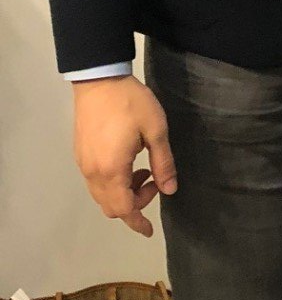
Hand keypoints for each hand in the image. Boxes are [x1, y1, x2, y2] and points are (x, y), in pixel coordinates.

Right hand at [72, 75, 176, 235]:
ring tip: (145, 170)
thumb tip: (170, 190)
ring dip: (123, 193)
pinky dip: (113, 183)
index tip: (149, 230)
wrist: (99, 81)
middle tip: (155, 182)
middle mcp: (93, 173)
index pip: (123, 209)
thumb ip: (163, 163)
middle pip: (111, 206)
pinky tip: (130, 162)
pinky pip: (96, 182)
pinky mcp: (80, 155)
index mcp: (112, 170)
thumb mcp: (156, 130)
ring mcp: (83, 165)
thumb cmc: (131, 103)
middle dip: (134, 204)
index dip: (137, 221)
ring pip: (101, 195)